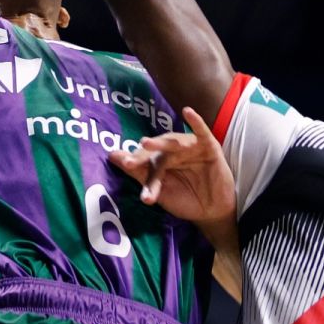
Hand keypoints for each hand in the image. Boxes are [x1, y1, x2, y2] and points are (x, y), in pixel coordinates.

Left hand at [107, 108, 235, 229]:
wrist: (212, 211)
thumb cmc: (185, 199)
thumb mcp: (160, 191)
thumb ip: (139, 174)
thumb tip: (111, 156)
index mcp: (160, 161)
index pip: (145, 160)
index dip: (134, 162)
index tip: (124, 165)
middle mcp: (173, 151)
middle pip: (157, 150)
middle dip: (143, 154)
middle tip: (130, 161)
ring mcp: (190, 147)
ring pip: (173, 142)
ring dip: (160, 142)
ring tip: (145, 143)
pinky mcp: (208, 146)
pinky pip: (201, 132)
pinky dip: (196, 121)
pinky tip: (188, 112)